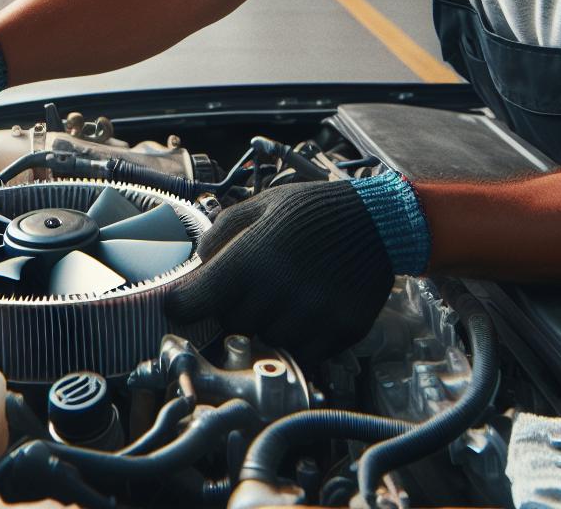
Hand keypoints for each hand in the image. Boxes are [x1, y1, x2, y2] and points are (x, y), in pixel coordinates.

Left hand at [165, 180, 398, 359]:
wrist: (378, 221)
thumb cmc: (313, 210)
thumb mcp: (260, 206)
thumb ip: (219, 235)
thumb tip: (194, 266)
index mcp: (250, 259)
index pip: (191, 304)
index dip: (181, 305)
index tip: (183, 303)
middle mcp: (278, 293)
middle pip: (230, 326)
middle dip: (232, 310)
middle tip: (251, 288)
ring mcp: (312, 317)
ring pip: (265, 342)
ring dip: (267, 326)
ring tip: (285, 296)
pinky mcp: (340, 332)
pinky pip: (303, 353)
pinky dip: (300, 339)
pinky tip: (308, 310)